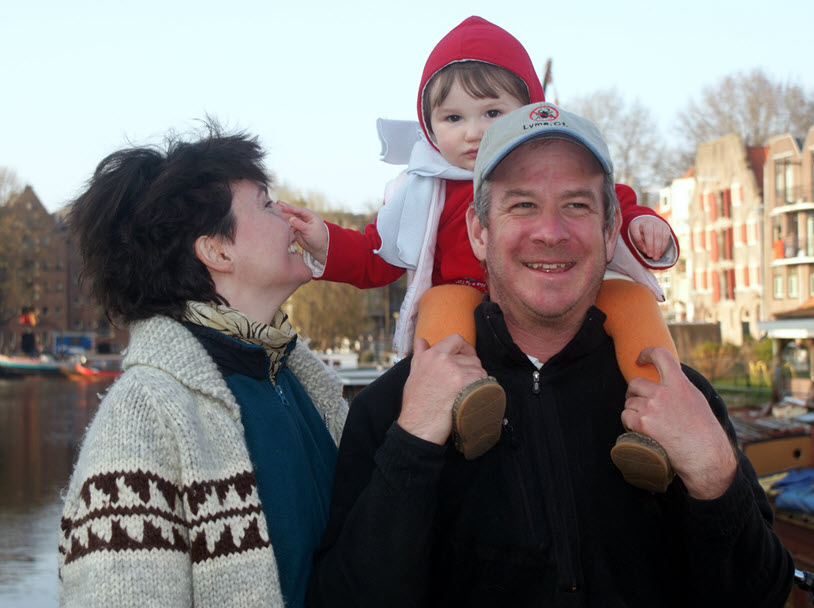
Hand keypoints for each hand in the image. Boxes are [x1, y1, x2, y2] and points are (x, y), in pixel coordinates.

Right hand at [278, 201, 328, 264]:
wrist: (318, 247)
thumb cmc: (318, 237)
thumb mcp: (310, 230)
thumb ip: (300, 224)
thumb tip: (291, 218)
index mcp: (310, 215)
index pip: (299, 210)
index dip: (291, 208)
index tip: (283, 208)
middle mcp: (304, 217)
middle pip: (293, 212)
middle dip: (285, 208)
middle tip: (277, 203)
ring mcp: (299, 223)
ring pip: (290, 218)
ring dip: (283, 216)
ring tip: (274, 212)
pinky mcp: (295, 229)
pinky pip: (288, 225)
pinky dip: (284, 223)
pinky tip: (277, 221)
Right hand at [398, 336, 487, 445]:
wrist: (418, 426)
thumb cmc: (416, 403)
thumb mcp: (413, 374)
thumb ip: (420, 355)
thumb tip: (421, 341)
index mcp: (430, 355)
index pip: (456, 339)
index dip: (465, 348)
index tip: (466, 357)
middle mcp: (443, 359)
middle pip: (471, 357)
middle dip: (472, 368)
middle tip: (466, 382)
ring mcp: (455, 370)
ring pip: (479, 369)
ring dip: (477, 380)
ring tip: (466, 392)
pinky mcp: (465, 383)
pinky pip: (483, 380)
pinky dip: (482, 388)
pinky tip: (472, 397)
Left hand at [621, 347, 736, 498]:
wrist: (706, 457)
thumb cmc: (704, 432)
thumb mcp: (695, 400)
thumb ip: (679, 387)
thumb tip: (666, 378)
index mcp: (679, 383)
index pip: (660, 355)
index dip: (646, 353)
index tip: (640, 359)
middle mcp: (663, 392)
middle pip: (635, 383)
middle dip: (634, 394)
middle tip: (641, 405)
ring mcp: (651, 406)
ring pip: (629, 402)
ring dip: (633, 412)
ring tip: (649, 425)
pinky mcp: (643, 423)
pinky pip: (625, 417)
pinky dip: (629, 425)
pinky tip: (641, 432)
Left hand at [630, 216, 669, 260]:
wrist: (648, 222)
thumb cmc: (639, 233)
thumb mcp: (635, 238)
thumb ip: (639, 243)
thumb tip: (646, 251)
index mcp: (636, 223)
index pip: (635, 230)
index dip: (638, 241)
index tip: (642, 251)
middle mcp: (646, 221)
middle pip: (648, 232)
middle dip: (650, 246)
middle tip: (650, 256)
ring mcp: (656, 222)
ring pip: (658, 234)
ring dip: (658, 247)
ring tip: (656, 257)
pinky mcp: (665, 226)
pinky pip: (666, 236)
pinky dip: (664, 245)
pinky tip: (661, 253)